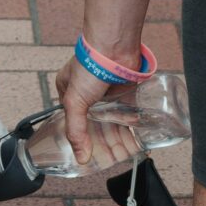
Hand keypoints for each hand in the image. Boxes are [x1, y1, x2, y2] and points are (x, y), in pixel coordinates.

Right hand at [52, 57, 146, 171]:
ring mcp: (108, 93)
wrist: (114, 47)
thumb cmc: (89, 66)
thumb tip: (81, 157)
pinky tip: (136, 136)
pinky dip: (131, 124)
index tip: (94, 156)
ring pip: (114, 119)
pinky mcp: (125, 90)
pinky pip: (128, 111)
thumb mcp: (74, 102)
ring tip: (127, 151)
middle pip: (97, 124)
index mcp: (69, 93)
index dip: (85, 141)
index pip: (76, 123)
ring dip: (119, 135)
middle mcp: (88, 94)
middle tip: (113, 157)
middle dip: (105, 141)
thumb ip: (76, 131)